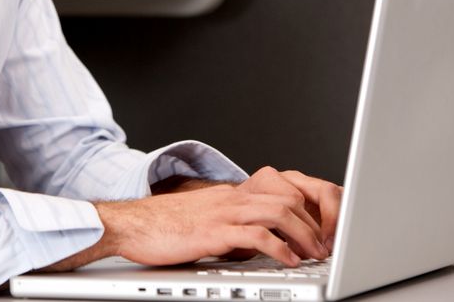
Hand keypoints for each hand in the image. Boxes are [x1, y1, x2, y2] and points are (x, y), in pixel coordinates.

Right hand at [152, 168, 342, 253]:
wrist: (130, 223)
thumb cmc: (162, 226)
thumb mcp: (204, 220)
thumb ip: (230, 225)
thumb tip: (255, 244)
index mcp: (230, 195)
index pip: (281, 191)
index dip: (305, 212)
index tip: (316, 233)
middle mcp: (231, 198)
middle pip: (287, 198)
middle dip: (313, 223)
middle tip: (323, 247)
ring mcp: (223, 213)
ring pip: (278, 212)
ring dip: (303, 235)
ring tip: (313, 255)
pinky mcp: (214, 232)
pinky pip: (256, 235)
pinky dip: (279, 248)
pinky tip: (288, 261)